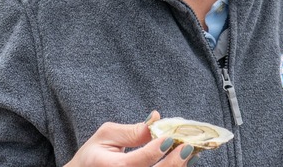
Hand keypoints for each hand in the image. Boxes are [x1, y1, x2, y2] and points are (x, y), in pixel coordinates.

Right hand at [64, 111, 199, 166]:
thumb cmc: (94, 155)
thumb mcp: (106, 136)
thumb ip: (132, 130)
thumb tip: (156, 119)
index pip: (137, 162)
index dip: (154, 150)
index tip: (170, 137)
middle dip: (172, 163)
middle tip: (187, 147)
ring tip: (188, 153)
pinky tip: (182, 162)